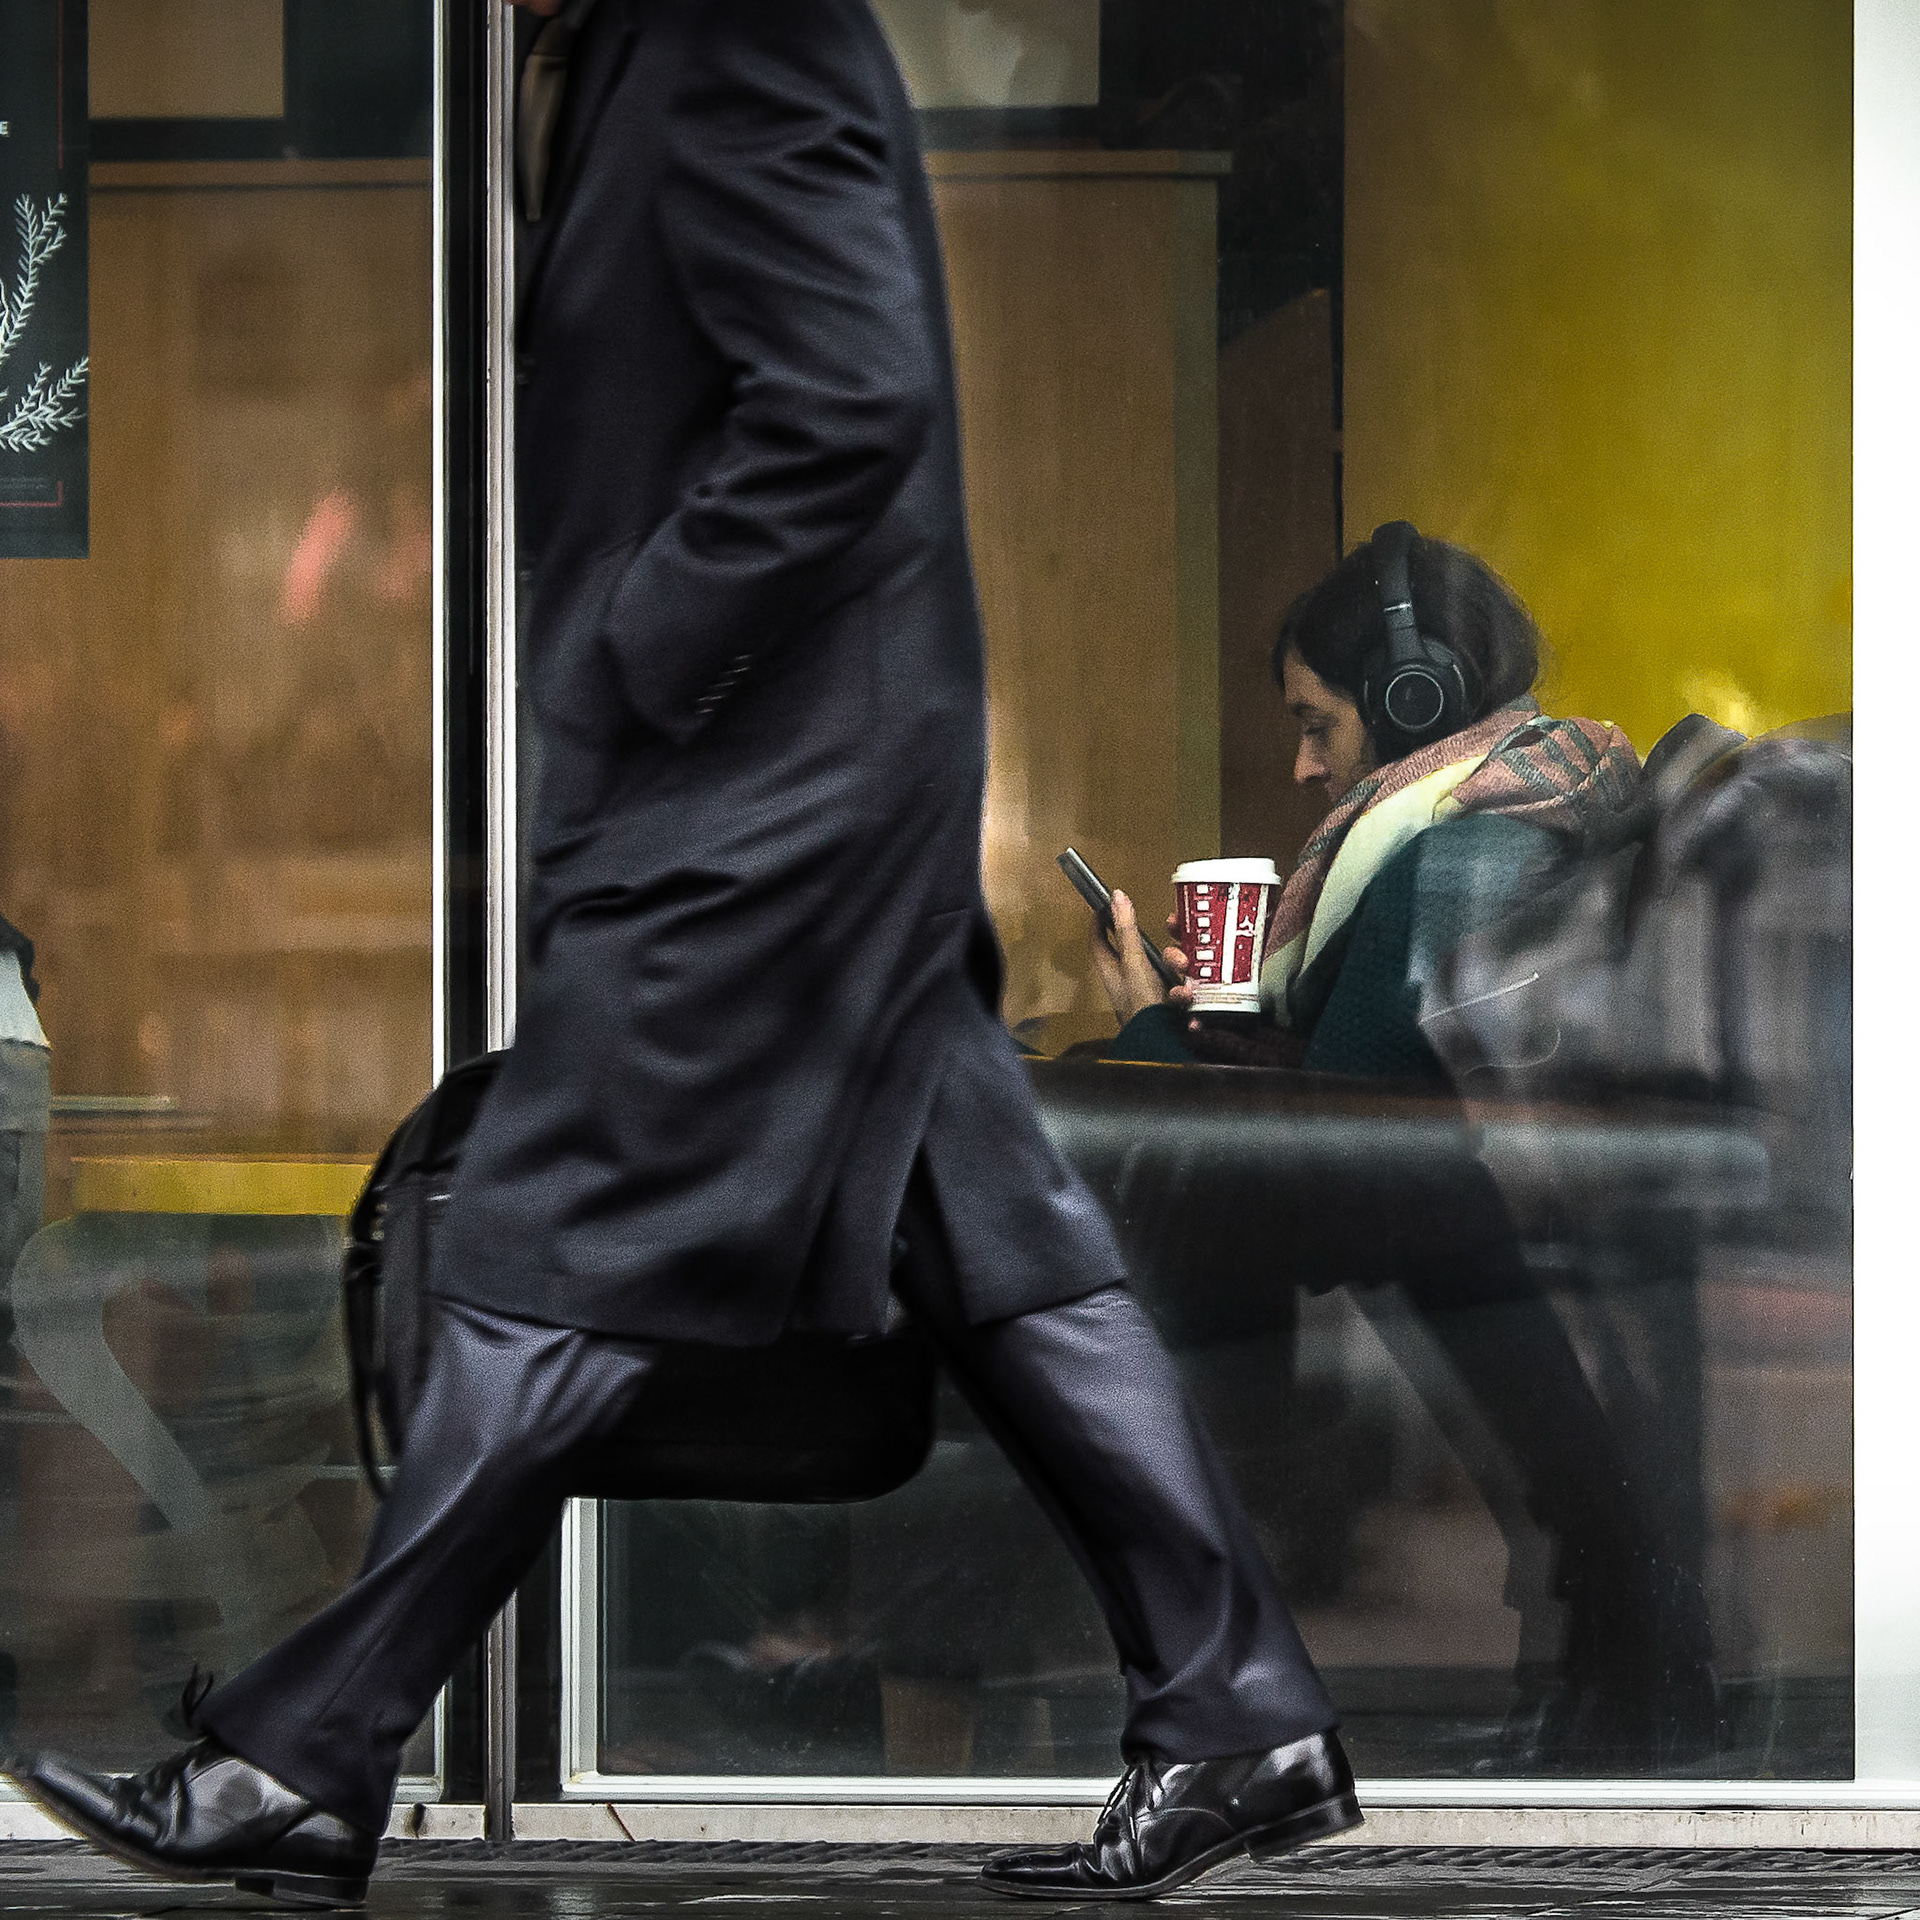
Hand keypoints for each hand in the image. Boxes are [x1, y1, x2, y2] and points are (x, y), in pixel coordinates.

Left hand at [1090, 890, 1191, 1025]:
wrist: (1161, 1042)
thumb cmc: (1140, 1005)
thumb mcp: (1133, 961)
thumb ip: (1126, 929)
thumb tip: (1116, 896)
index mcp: (1109, 966)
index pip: (1098, 937)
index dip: (1101, 919)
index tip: (1107, 905)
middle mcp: (1126, 976)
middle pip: (1138, 946)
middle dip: (1156, 935)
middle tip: (1172, 927)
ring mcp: (1146, 988)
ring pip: (1164, 962)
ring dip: (1177, 962)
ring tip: (1182, 968)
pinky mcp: (1164, 999)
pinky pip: (1176, 983)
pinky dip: (1182, 987)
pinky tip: (1185, 992)